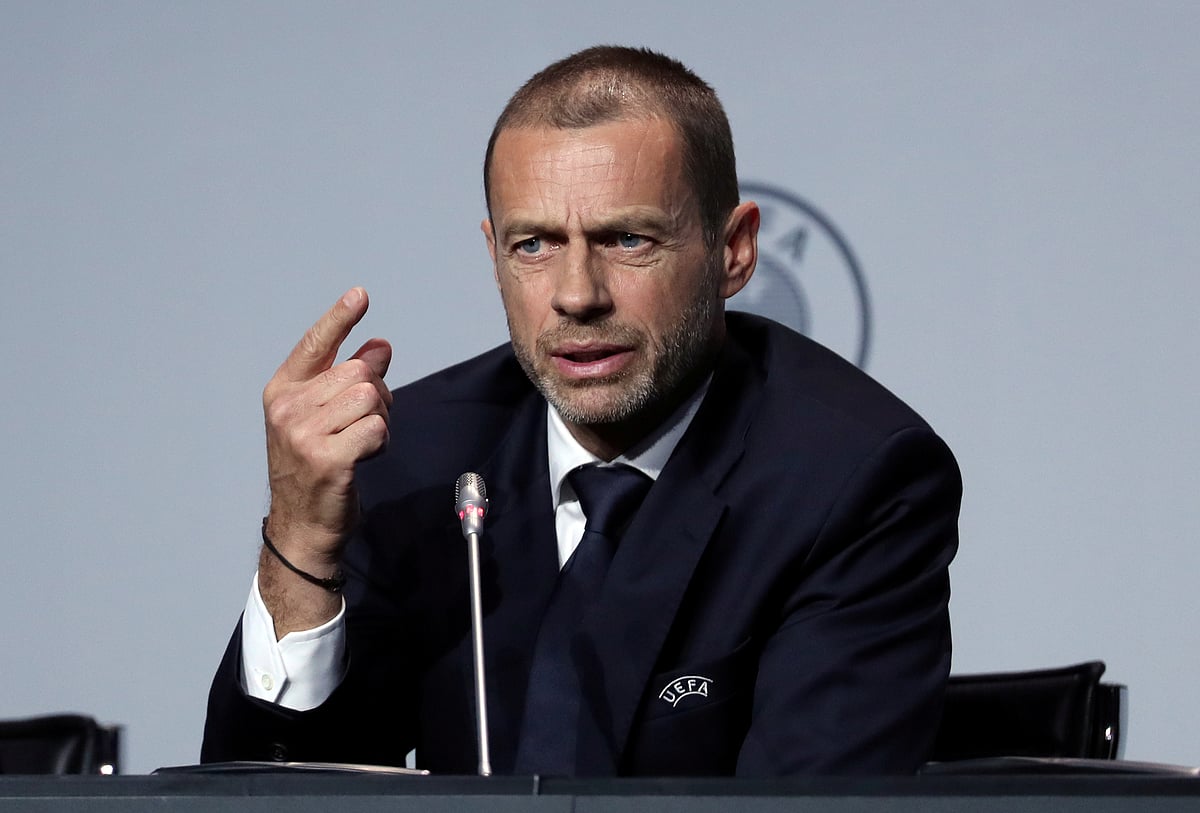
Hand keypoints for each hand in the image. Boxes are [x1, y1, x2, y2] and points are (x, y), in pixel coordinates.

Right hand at [262, 287, 392, 570]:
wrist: (302, 526)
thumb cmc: (316, 469)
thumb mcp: (325, 418)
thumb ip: (347, 380)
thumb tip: (380, 346)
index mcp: (282, 392)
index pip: (314, 344)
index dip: (340, 318)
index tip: (360, 295)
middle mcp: (287, 408)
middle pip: (359, 372)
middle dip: (376, 394)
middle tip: (363, 424)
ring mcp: (303, 433)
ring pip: (371, 398)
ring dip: (380, 420)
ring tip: (360, 443)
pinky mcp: (327, 458)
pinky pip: (376, 428)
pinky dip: (381, 442)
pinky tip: (364, 458)